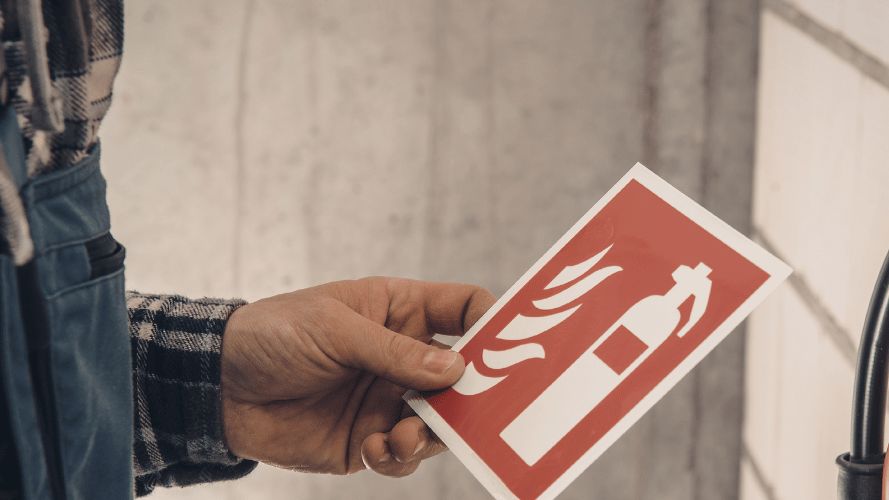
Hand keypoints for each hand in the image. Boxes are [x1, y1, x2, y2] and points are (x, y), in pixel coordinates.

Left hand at [220, 277, 495, 476]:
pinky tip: (377, 448)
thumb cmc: (274, 335)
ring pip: (441, 421)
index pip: (465, 310)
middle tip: (481, 408)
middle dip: (475, 392)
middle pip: (464, 373)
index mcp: (401, 311)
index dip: (493, 323)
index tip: (512, 346)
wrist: (217, 388)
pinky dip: (400, 457)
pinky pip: (404, 456)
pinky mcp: (370, 440)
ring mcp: (389, 400)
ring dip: (433, 432)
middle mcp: (404, 357)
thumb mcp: (335, 329)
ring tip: (406, 434)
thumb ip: (395, 351)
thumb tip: (457, 368)